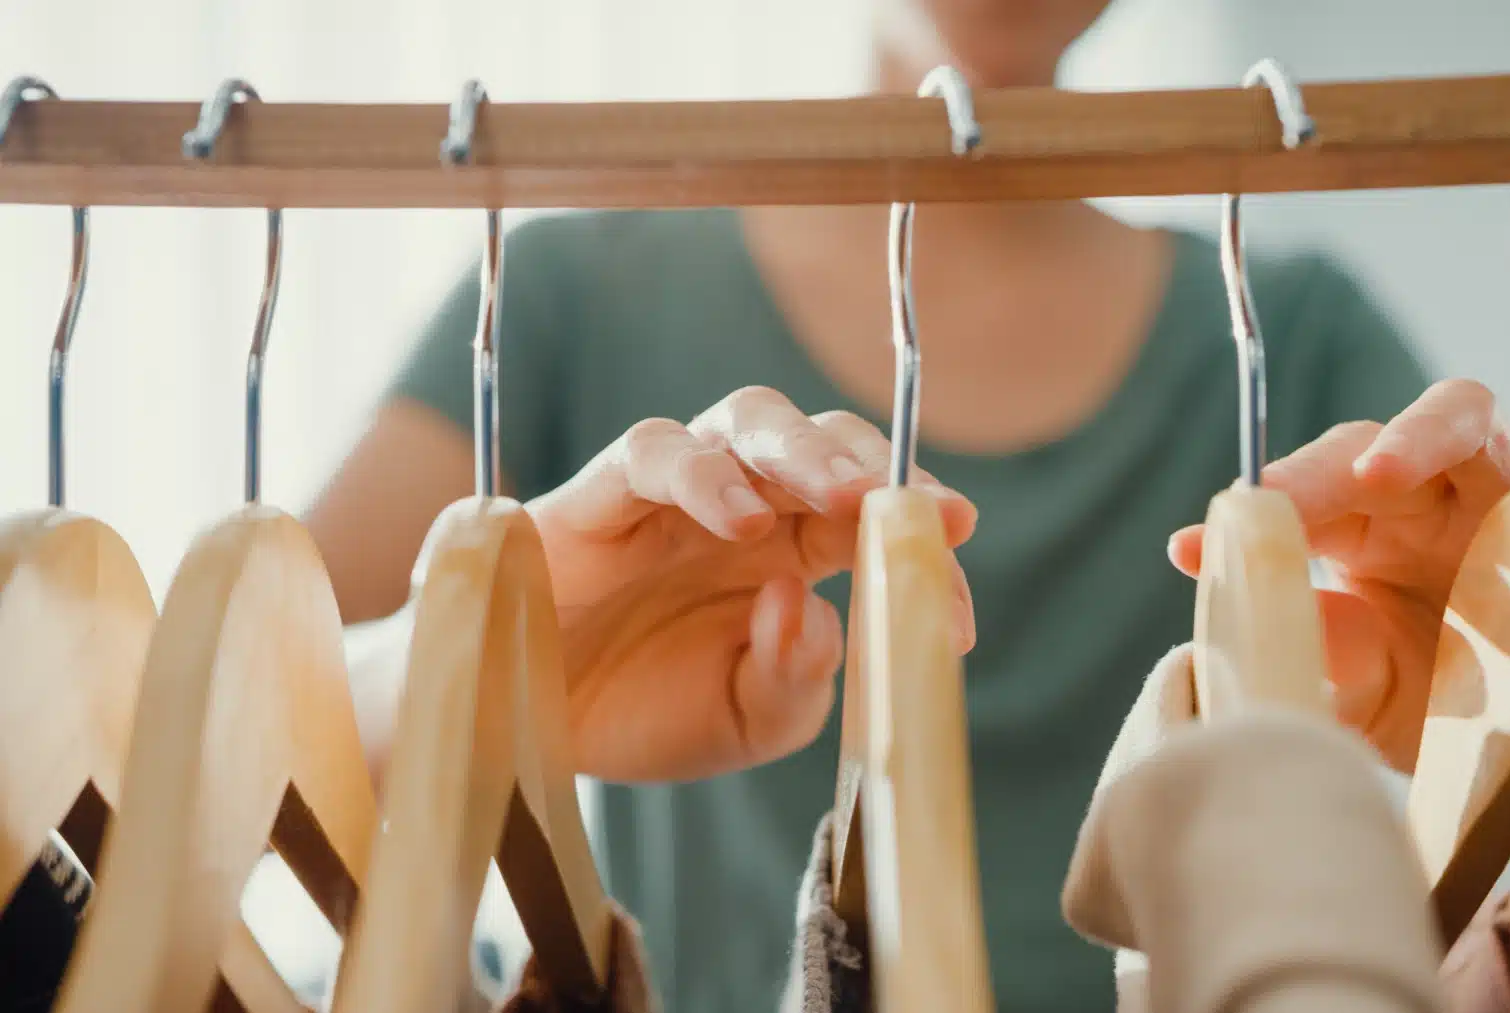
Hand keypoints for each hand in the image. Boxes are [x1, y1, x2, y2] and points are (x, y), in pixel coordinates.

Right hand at [514, 386, 976, 782]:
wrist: (525, 734)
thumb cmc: (641, 711)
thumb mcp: (742, 723)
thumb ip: (794, 681)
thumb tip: (814, 608)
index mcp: (792, 551)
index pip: (873, 520)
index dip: (920, 552)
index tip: (960, 614)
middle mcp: (742, 504)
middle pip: (826, 442)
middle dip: (884, 470)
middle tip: (933, 515)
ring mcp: (673, 492)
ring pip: (750, 420)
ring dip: (809, 451)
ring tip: (846, 500)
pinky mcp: (597, 496)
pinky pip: (654, 451)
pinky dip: (704, 475)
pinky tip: (742, 521)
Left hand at [1167, 379, 1509, 769]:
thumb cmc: (1452, 714)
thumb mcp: (1378, 705)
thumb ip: (1332, 664)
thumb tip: (1271, 619)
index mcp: (1364, 537)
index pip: (1299, 502)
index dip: (1252, 515)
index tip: (1187, 549)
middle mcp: (1431, 500)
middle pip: (1368, 450)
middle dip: (1315, 472)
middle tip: (1270, 501)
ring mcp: (1508, 486)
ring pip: (1465, 416)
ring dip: (1421, 432)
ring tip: (1380, 474)